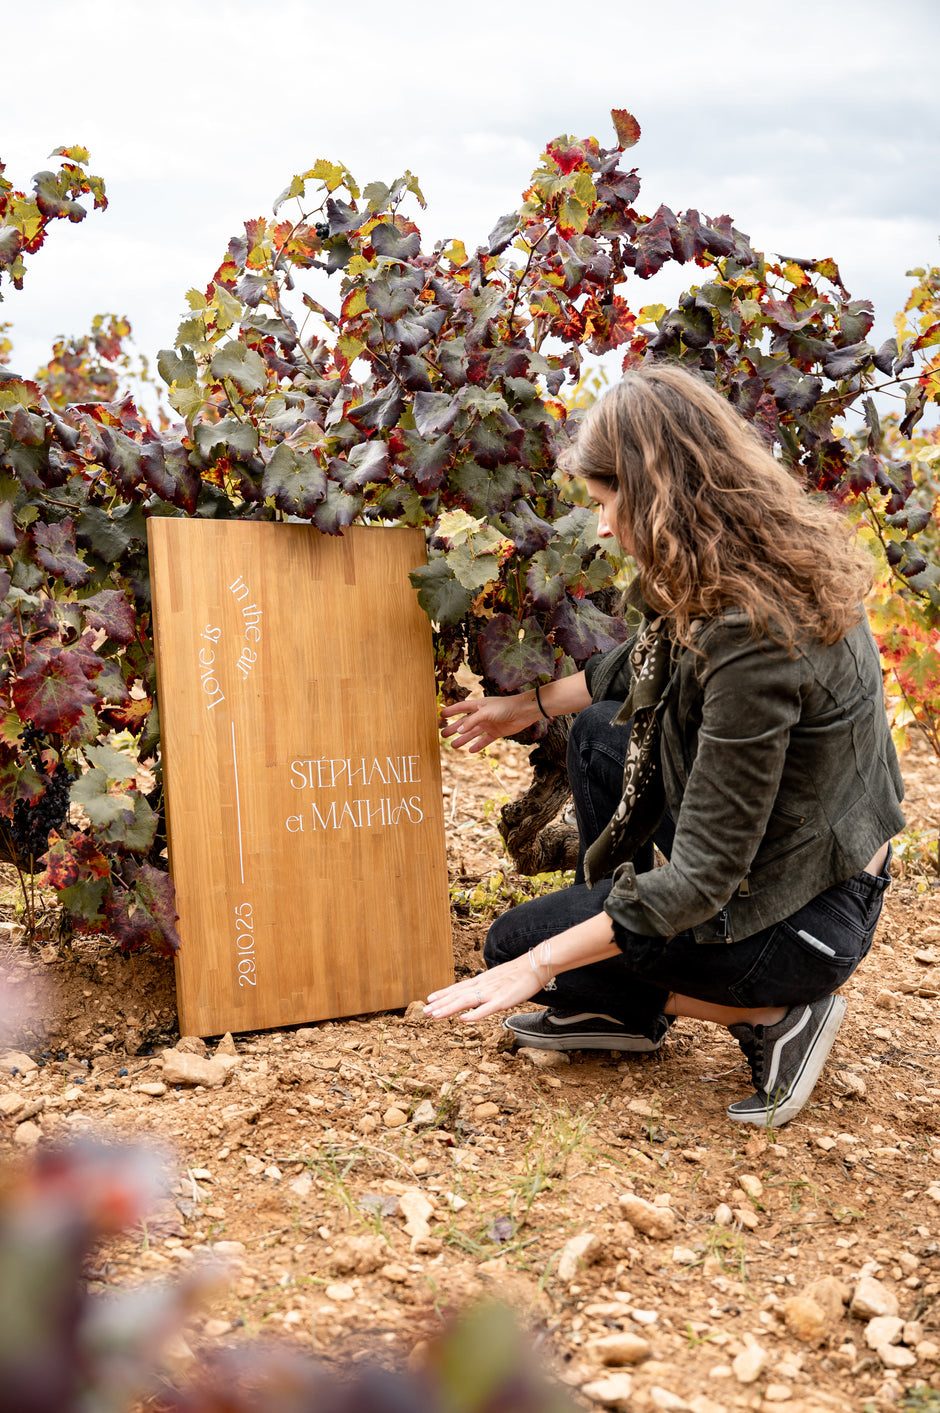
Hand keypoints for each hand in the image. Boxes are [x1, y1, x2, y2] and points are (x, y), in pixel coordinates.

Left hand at [424, 953, 539, 1021]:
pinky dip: (474, 1014)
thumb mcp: (498, 978)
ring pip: (466, 1001)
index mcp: (482, 981)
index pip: (458, 987)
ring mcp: (492, 993)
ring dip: (449, 1008)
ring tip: (435, 1015)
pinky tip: (463, 1019)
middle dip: (440, 1003)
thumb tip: (479, 992)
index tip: (429, 998)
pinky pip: (486, 1008)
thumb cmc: (519, 973)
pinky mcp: (503, 1000)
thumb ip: (487, 986)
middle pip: (457, 995)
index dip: (443, 993)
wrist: (536, 964)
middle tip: (424, 1011)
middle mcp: (483, 986)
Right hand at [439, 693, 537, 752]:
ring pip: (472, 733)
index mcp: (478, 706)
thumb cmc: (505, 707)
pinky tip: (470, 750)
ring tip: (453, 745)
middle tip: (443, 734)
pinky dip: (478, 745)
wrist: (523, 712)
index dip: (451, 711)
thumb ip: (472, 721)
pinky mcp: (496, 732)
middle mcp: (482, 715)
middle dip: (454, 728)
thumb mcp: (485, 712)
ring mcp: (489, 724)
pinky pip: (485, 740)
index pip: (461, 708)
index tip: (441, 715)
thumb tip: (459, 731)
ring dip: (463, 739)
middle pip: (464, 723)